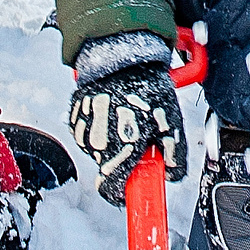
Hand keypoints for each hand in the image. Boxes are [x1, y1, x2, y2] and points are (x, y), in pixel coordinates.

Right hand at [67, 31, 187, 204]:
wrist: (119, 55)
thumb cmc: (146, 88)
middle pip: (109, 170)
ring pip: (99, 152)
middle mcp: (96, 144)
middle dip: (125, 161)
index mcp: (119, 150)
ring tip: (128, 118)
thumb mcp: (171, 123)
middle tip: (140, 140)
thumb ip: (175, 156)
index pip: (111, 191)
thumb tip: (172, 175)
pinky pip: (89, 134)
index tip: (133, 187)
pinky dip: (102, 128)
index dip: (124, 193)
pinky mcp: (75, 117)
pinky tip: (114, 111)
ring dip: (113, 143)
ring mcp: (82, 130)